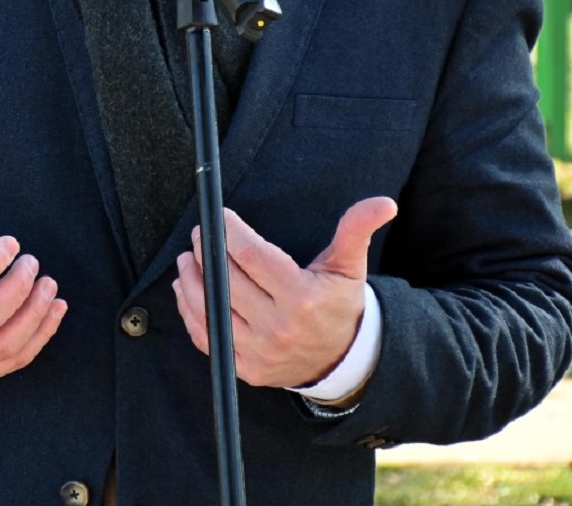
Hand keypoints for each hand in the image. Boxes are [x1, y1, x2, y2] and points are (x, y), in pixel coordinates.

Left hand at [171, 197, 397, 387]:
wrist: (342, 359)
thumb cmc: (339, 304)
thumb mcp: (349, 265)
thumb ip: (357, 229)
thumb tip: (384, 203)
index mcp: (301, 298)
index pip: (252, 257)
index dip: (230, 232)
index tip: (220, 216)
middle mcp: (279, 328)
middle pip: (226, 282)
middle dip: (206, 252)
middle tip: (199, 234)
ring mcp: (260, 352)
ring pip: (210, 310)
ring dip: (191, 281)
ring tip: (187, 259)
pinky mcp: (246, 368)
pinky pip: (207, 338)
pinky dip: (191, 312)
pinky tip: (187, 290)